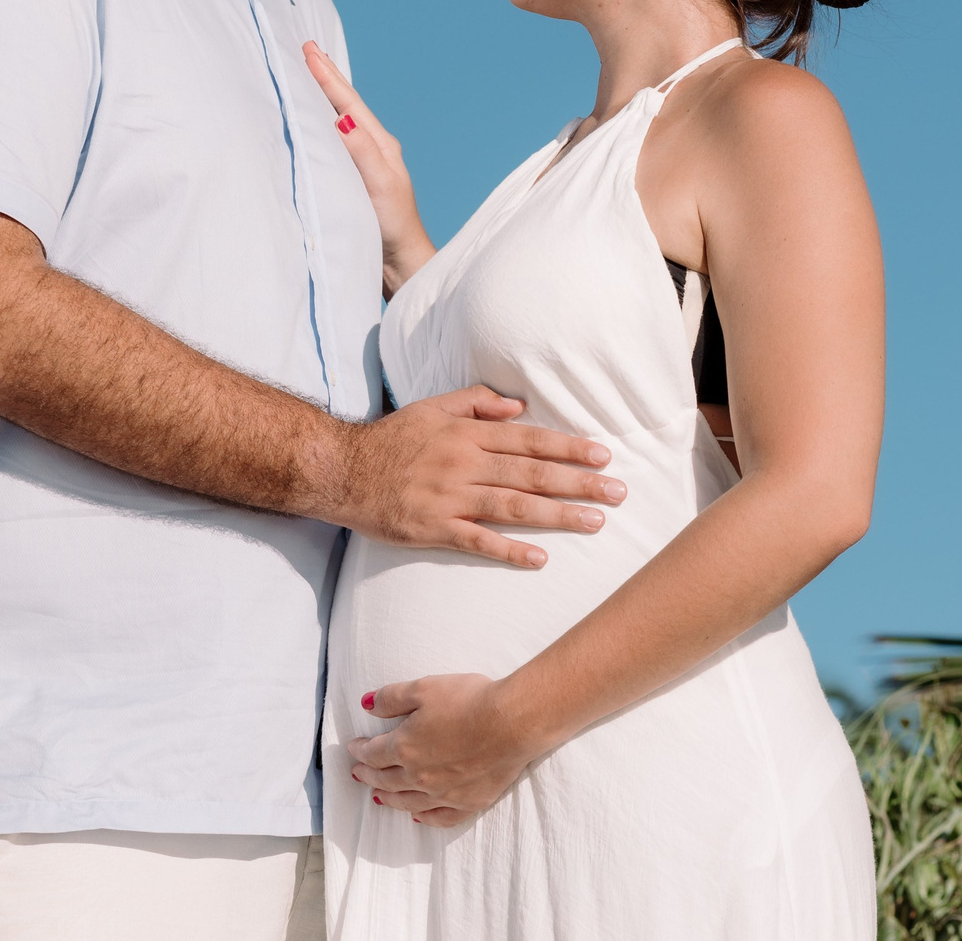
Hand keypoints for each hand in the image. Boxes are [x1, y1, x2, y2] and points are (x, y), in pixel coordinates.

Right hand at [303, 41, 432, 294]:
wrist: (400, 262)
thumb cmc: (393, 227)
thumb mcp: (379, 186)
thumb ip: (361, 152)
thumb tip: (342, 118)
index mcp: (380, 144)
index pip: (349, 103)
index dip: (328, 77)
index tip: (309, 51)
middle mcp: (373, 148)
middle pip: (345, 105)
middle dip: (325, 77)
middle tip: (306, 49)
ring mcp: (365, 162)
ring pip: (339, 119)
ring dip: (323, 96)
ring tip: (307, 74)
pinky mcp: (356, 177)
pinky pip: (335, 140)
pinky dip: (322, 122)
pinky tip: (313, 120)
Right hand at [337, 385, 625, 567]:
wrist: (342, 470)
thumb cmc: (392, 439)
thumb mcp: (432, 407)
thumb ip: (476, 403)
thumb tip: (519, 406)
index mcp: (468, 435)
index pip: (530, 440)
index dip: (568, 446)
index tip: (602, 454)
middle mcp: (465, 464)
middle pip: (532, 473)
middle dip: (579, 482)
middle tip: (619, 491)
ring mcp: (450, 498)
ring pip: (515, 507)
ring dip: (559, 515)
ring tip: (596, 521)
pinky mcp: (434, 529)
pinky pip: (478, 541)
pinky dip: (510, 550)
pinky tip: (540, 558)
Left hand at [349, 674, 546, 825]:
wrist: (512, 723)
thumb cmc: (469, 700)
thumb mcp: (424, 687)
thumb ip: (391, 698)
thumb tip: (365, 704)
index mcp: (404, 747)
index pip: (373, 753)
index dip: (360, 750)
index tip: (354, 748)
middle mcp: (419, 776)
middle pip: (386, 780)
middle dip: (369, 776)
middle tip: (358, 774)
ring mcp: (443, 794)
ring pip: (408, 803)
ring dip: (389, 799)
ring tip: (379, 798)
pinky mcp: (468, 803)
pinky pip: (440, 818)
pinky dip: (425, 819)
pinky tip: (419, 817)